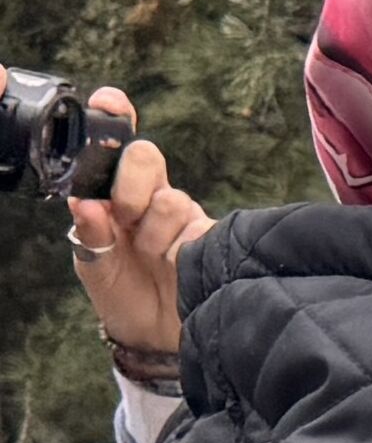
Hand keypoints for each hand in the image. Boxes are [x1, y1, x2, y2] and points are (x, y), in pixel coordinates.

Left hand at [63, 92, 208, 358]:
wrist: (161, 341)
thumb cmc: (125, 298)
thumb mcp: (95, 267)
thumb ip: (89, 235)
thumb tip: (85, 203)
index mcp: (116, 199)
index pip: (116, 149)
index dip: (114, 117)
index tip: (110, 101)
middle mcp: (151, 200)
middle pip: (145, 156)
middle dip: (131, 183)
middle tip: (125, 215)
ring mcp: (184, 219)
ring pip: (171, 199)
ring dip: (154, 232)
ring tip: (154, 260)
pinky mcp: (214, 240)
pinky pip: (198, 230)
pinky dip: (180, 249)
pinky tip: (178, 267)